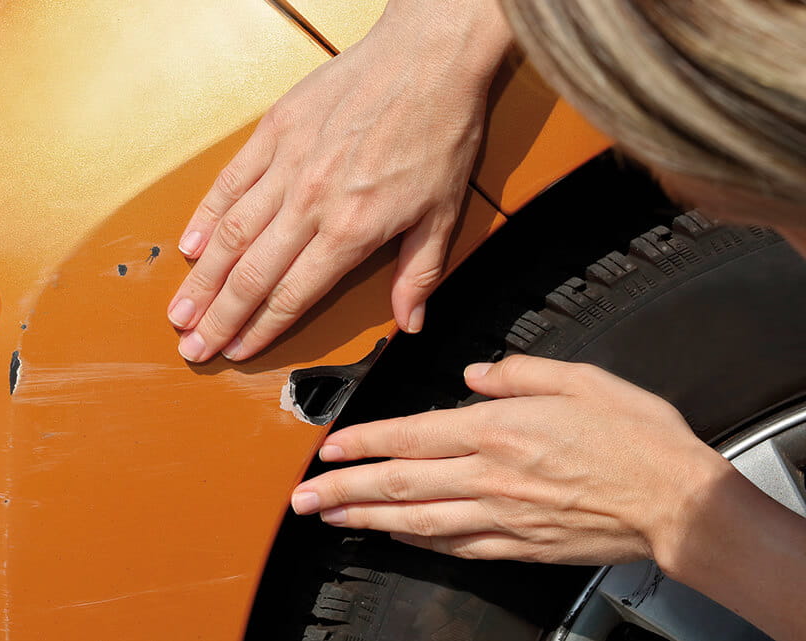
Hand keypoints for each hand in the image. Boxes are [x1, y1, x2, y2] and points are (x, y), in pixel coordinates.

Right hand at [167, 0, 512, 361]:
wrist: (429, 57)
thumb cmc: (441, 129)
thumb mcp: (445, 212)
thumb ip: (419, 272)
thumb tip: (410, 322)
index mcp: (352, 229)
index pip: (293, 295)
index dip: (261, 330)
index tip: (238, 353)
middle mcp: (311, 202)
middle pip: (252, 275)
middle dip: (218, 319)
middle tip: (192, 348)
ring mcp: (287, 165)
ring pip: (231, 235)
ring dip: (201, 279)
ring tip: (179, 310)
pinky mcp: (275, 132)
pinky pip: (230, 183)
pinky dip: (206, 217)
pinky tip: (190, 245)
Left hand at [288, 355, 733, 566]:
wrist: (680, 503)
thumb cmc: (638, 439)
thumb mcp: (582, 380)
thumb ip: (519, 373)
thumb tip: (476, 373)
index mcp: (500, 430)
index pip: (410, 435)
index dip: (362, 442)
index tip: (327, 449)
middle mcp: (490, 475)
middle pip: (399, 482)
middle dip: (343, 489)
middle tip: (303, 497)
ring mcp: (502, 515)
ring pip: (416, 519)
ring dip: (366, 518)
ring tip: (330, 518)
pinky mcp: (518, 544)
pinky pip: (454, 544)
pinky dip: (416, 541)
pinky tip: (393, 536)